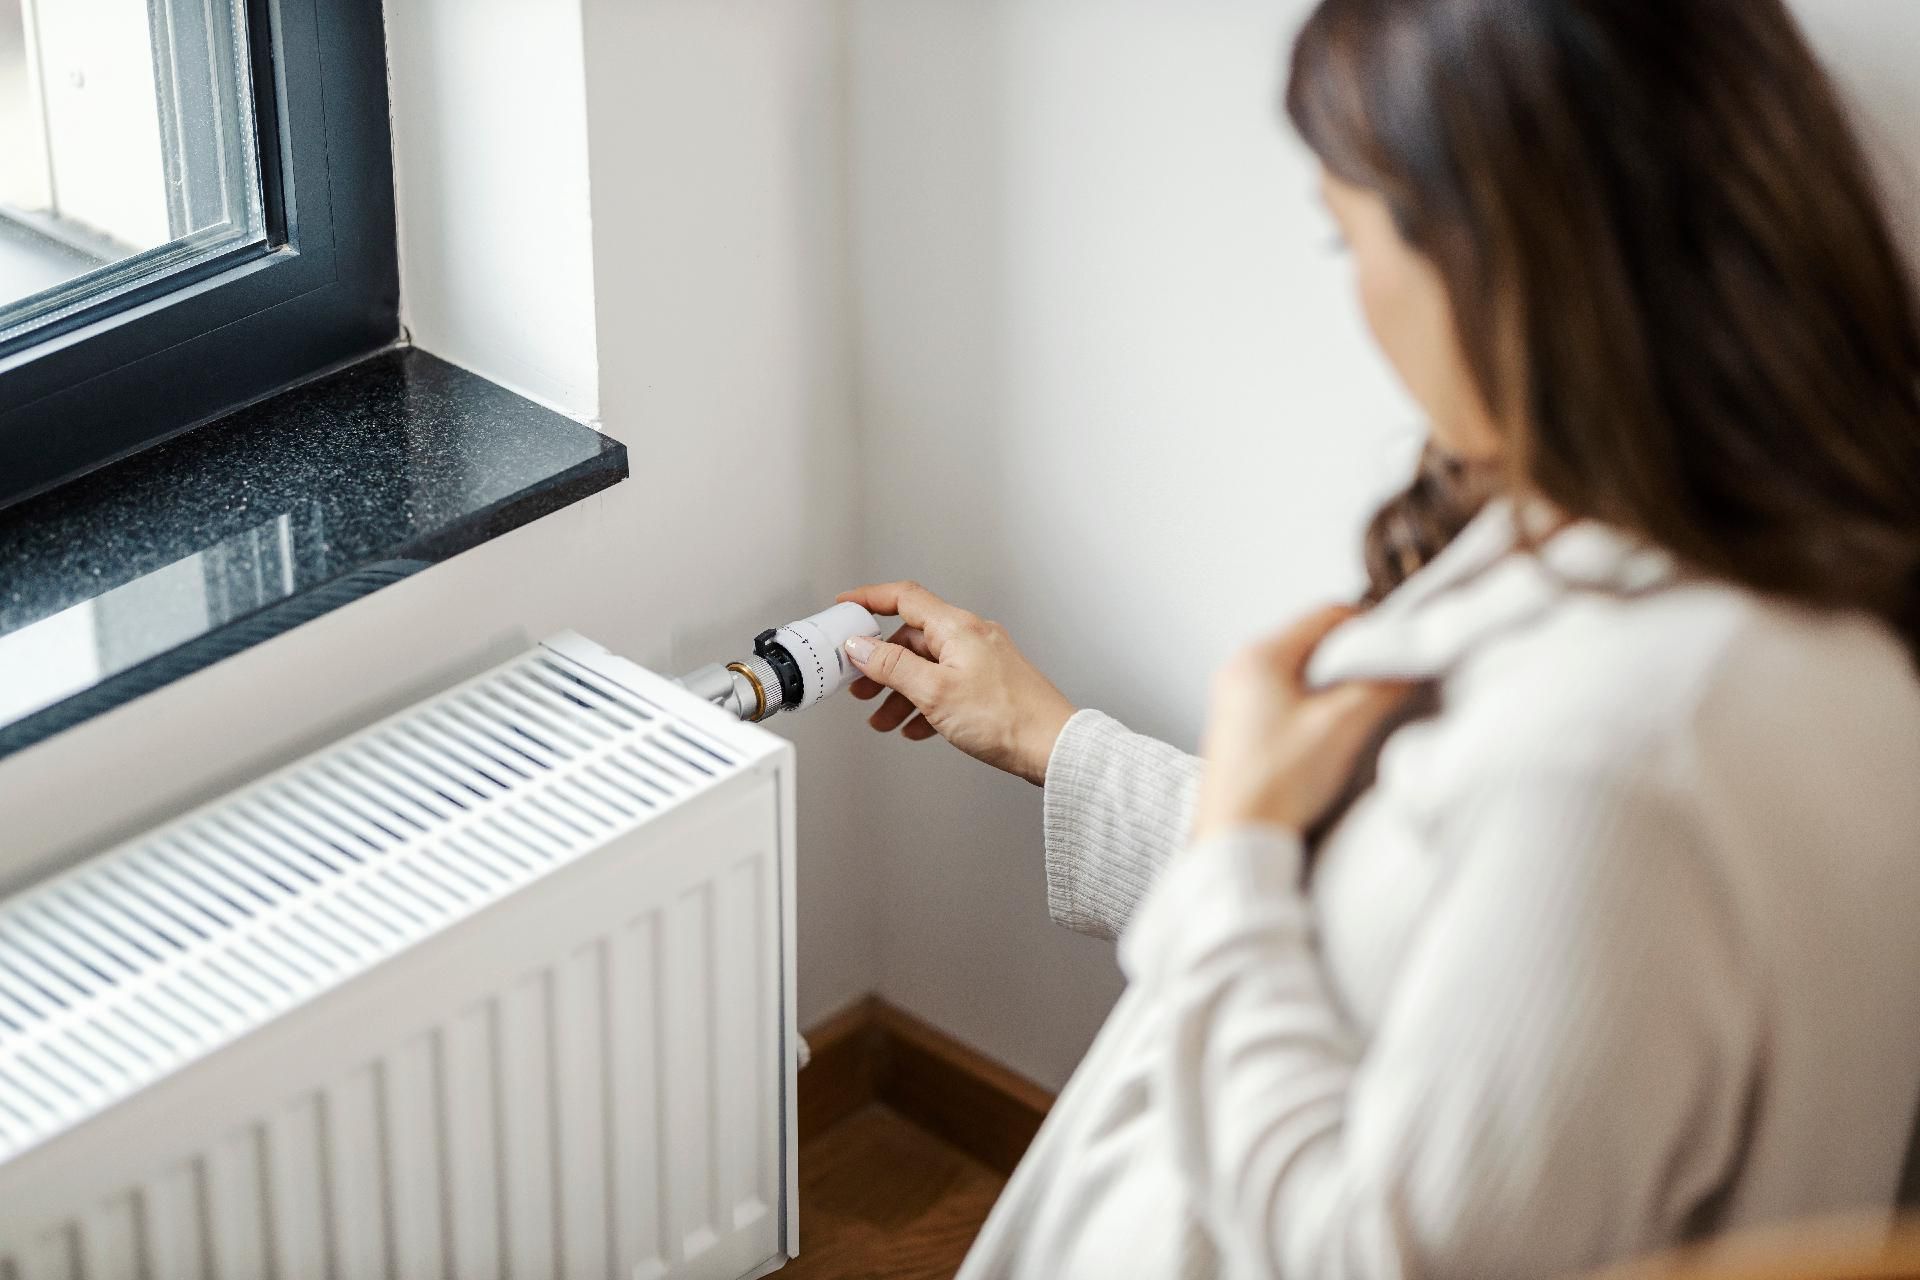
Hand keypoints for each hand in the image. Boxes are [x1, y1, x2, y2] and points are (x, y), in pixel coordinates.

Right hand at [835, 581, 1076, 785]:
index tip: (846, 606)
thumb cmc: (1006, 718)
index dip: (870, 598)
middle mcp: (971, 637)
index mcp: (957, 627)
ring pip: (928, 668)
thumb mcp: (934, 692)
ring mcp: (982, 661)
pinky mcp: (990, 685)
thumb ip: (893, 667)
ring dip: (901, 693)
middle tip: (860, 686)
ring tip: (884, 720)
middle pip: (912, 639)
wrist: (1052, 746)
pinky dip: (926, 704)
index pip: (904, 597)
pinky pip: (947, 687)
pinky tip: (917, 728)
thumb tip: (861, 647)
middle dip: (881, 664)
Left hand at [1192, 605, 1416, 841]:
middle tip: (1385, 680)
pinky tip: (1330, 735)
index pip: (1326, 616)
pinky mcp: (1236, 728)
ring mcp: (1234, 699)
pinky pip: (1282, 699)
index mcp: (1259, 657)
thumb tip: (1411, 664)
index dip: (1370, 628)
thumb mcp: (1343, 725)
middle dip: (1352, 658)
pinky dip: (1311, 707)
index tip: (1399, 649)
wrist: (1236, 839)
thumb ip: (1382, 685)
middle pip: (1311, 643)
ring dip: (1333, 685)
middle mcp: (1239, 670)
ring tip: (1361, 711)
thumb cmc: (1279, 782)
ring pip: (1298, 672)